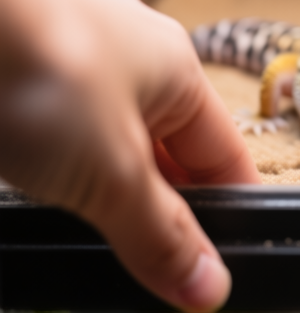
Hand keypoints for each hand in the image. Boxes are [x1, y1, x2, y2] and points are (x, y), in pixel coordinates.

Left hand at [0, 0, 260, 311]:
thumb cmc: (39, 66)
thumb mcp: (111, 169)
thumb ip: (159, 234)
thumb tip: (210, 289)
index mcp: (176, 71)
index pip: (224, 154)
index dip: (231, 212)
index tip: (221, 268)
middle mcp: (130, 58)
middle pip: (165, 151)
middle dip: (161, 209)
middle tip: (151, 272)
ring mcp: (70, 61)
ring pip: (107, 143)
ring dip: (104, 193)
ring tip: (94, 241)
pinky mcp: (19, 73)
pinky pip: (55, 133)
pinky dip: (55, 171)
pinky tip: (40, 192)